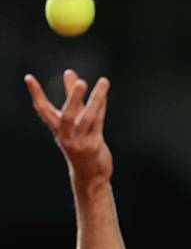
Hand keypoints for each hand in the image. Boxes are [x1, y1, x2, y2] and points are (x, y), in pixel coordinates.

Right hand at [24, 69, 112, 187]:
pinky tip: (104, 95)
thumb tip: (69, 72)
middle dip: (73, 98)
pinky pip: (98, 124)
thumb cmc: (82, 144)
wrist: (90, 176)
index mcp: (58, 129)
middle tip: (80, 82)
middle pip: (68, 115)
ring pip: (88, 118)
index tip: (29, 78)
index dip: (36, 94)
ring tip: (103, 81)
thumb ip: (73, 98)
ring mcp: (80, 142)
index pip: (43, 110)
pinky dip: (102, 108)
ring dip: (96, 100)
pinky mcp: (94, 146)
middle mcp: (66, 136)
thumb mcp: (75, 122)